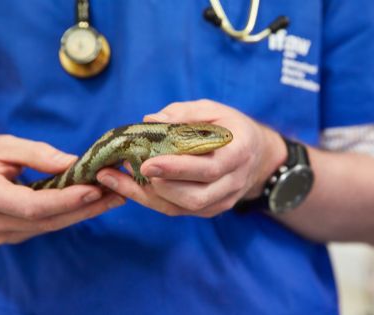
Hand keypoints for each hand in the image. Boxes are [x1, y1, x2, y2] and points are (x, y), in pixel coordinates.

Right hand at [0, 135, 123, 243]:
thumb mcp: (2, 145)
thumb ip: (37, 154)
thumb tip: (75, 163)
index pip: (34, 205)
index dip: (67, 199)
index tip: (96, 188)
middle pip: (49, 220)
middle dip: (87, 206)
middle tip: (119, 192)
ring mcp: (3, 234)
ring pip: (52, 225)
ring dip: (85, 211)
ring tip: (115, 195)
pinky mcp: (13, 235)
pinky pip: (47, 225)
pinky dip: (71, 212)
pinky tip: (93, 201)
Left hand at [96, 99, 285, 216]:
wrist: (255, 154)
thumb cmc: (230, 127)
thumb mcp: (212, 110)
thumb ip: (183, 113)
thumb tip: (150, 120)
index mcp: (238, 153)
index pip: (209, 169)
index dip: (178, 169)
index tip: (148, 163)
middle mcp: (233, 182)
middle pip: (196, 197)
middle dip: (159, 186)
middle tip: (129, 168)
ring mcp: (222, 200)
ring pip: (183, 208)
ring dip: (148, 195)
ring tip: (118, 176)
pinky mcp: (210, 209)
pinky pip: (177, 210)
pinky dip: (151, 199)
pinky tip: (127, 185)